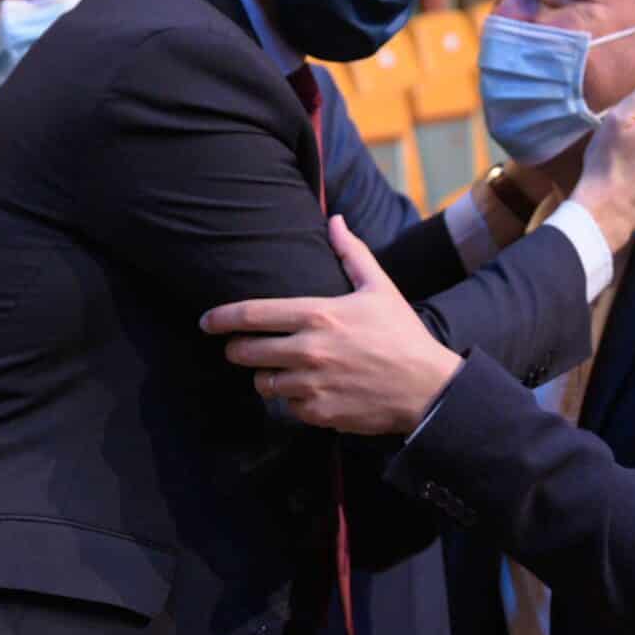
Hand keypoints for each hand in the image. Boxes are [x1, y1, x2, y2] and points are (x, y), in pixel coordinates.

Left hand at [200, 217, 462, 436]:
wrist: (427, 389)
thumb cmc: (401, 334)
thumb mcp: (379, 287)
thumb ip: (351, 253)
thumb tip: (335, 220)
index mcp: (317, 315)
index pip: (251, 315)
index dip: (221, 318)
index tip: (206, 322)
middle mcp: (308, 351)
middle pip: (245, 352)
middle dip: (236, 349)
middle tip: (241, 348)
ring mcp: (311, 386)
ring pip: (263, 383)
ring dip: (266, 376)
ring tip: (281, 369)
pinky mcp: (318, 414)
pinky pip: (288, 407)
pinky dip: (293, 400)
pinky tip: (311, 390)